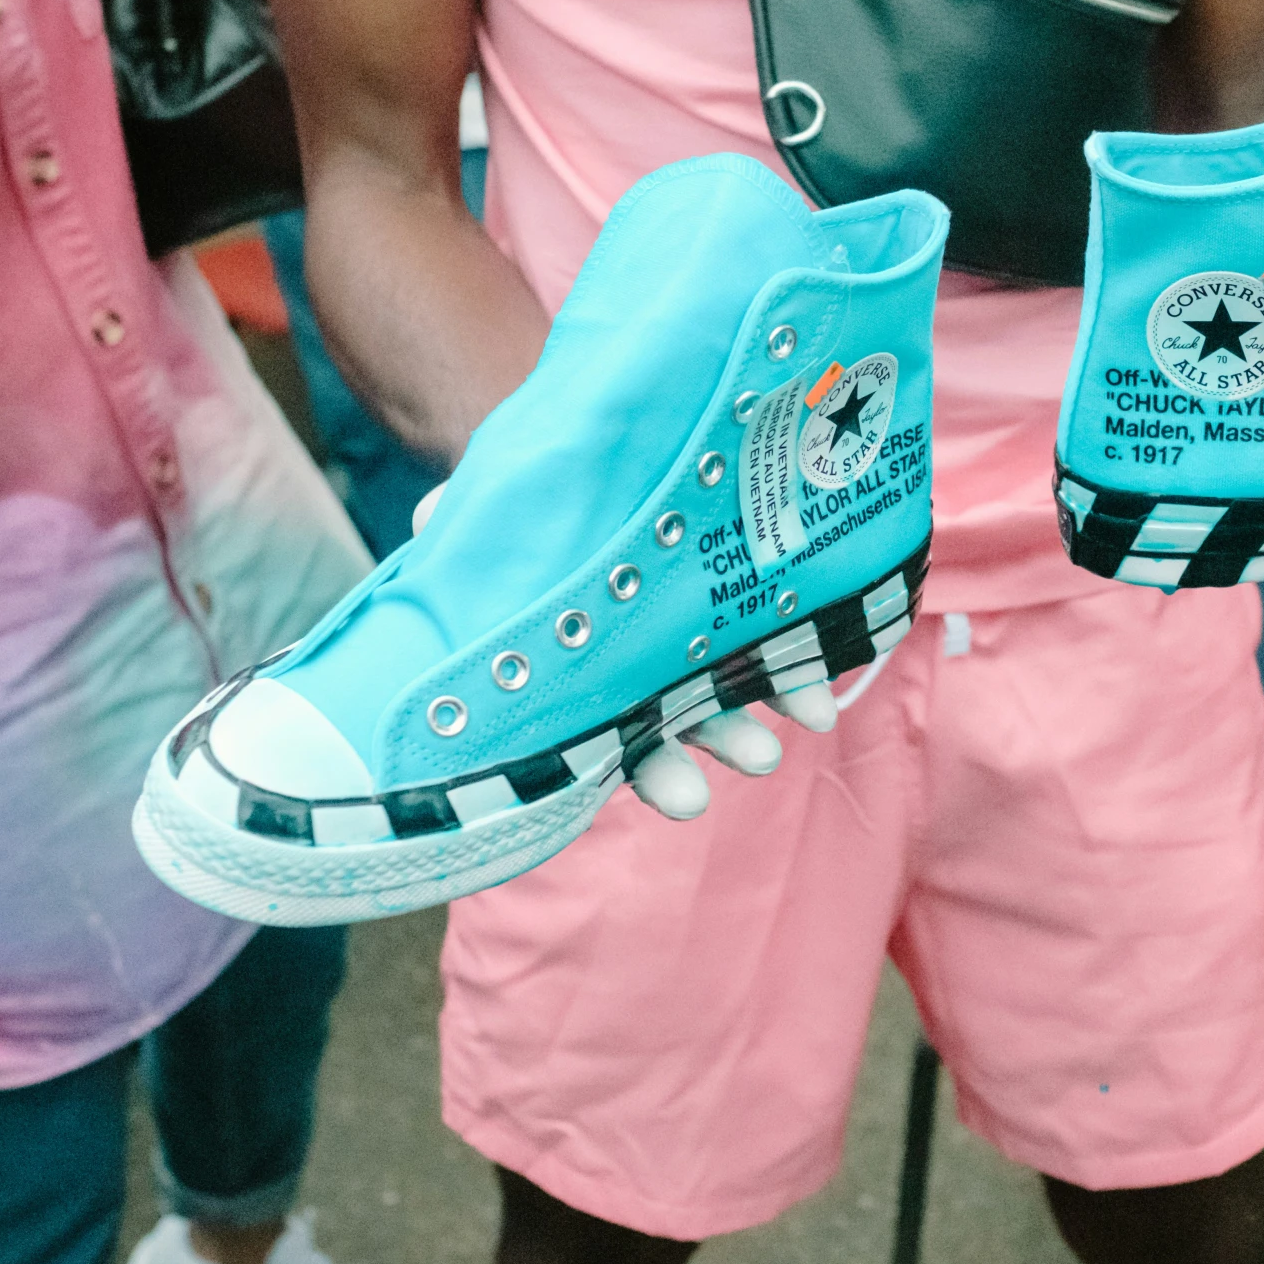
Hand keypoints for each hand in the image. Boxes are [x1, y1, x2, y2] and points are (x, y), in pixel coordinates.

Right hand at [410, 480, 837, 821]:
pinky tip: (835, 648)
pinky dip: (793, 639)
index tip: (693, 799)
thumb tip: (428, 520)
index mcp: (575, 671)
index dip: (655, 770)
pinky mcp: (716, 592)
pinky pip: (760, 622)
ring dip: (773, 692)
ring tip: (814, 709)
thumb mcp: (480, 518)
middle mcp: (628, 668)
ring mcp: (673, 635)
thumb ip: (460, 526)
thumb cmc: (510, 511)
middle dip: (722, 741)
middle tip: (764, 756)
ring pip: (725, 677)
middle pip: (679, 719)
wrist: (559, 464)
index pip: (614, 737)